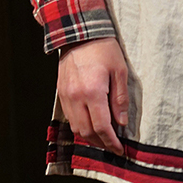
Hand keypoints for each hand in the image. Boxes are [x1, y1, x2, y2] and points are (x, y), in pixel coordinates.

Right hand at [57, 38, 128, 154]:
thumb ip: (120, 99)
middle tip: (113, 147)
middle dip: (101, 143)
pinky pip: (69, 117)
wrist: (79, 32)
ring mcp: (66, 96)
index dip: (111, 142)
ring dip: (89, 137)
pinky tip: (90, 125)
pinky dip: (80, 125)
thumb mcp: (120, 71)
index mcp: (93, 92)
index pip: (102, 127)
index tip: (120, 149)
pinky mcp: (61, 92)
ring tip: (103, 139)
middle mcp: (76, 97)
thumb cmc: (103, 49)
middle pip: (87, 132)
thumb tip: (121, 123)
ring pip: (76, 127)